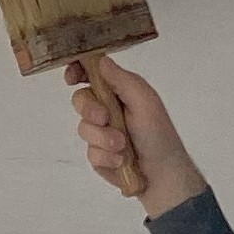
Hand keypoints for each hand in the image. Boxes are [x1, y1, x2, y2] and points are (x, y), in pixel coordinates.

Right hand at [67, 57, 206, 217]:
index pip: (91, 74)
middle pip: (80, 100)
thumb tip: (100, 59)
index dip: (77, 71)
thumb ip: (122, 80)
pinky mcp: (97, 155)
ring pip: (84, 129)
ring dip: (104, 138)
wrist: (162, 174)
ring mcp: (100, 133)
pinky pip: (90, 152)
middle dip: (90, 110)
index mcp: (118, 91)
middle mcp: (106, 108)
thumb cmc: (158, 133)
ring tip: (123, 147)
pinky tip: (121, 161)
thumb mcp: (144, 101)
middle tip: (105, 119)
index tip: (71, 78)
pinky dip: (107, 157)